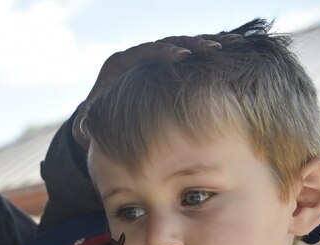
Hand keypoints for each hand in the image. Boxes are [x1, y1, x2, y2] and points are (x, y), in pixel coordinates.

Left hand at [73, 37, 223, 149]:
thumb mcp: (88, 123)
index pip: (144, 51)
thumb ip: (86, 123)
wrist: (102, 113)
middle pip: (169, 42)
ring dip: (207, 44)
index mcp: (120, 64)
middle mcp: (139, 55)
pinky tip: (236, 50)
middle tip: (214, 49)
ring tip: (233, 46)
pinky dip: (211, 52)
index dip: (162, 51)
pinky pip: (192, 55)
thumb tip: (82, 126)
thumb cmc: (95, 119)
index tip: (180, 56)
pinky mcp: (168, 66)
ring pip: (184, 45)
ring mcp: (155, 59)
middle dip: (192, 44)